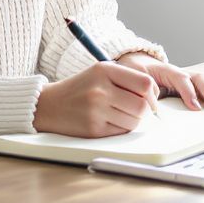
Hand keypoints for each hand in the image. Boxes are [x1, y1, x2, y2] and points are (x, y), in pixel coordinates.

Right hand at [33, 62, 159, 137]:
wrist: (49, 105)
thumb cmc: (80, 88)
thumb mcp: (100, 72)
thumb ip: (127, 79)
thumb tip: (154, 97)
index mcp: (104, 70)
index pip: (145, 83)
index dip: (152, 94)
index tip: (149, 98)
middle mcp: (100, 89)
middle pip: (142, 106)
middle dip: (144, 110)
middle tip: (136, 109)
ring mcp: (96, 111)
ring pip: (134, 121)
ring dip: (132, 120)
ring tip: (119, 114)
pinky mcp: (93, 129)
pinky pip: (121, 132)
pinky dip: (121, 129)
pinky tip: (109, 121)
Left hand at [115, 52, 203, 111]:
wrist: (138, 63)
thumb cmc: (136, 72)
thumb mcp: (135, 79)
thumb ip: (144, 90)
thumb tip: (154, 105)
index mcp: (166, 71)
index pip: (181, 78)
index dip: (189, 92)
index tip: (195, 107)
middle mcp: (181, 72)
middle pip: (199, 78)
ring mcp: (188, 76)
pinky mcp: (193, 83)